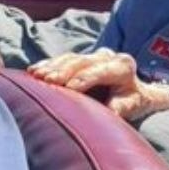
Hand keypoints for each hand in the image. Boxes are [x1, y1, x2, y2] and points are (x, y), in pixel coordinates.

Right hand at [27, 49, 168, 120]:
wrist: (135, 90)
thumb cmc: (133, 101)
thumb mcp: (132, 105)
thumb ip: (121, 107)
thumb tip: (110, 113)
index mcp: (123, 66)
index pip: (102, 71)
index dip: (86, 78)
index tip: (70, 87)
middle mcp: (108, 57)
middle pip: (82, 62)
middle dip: (63, 70)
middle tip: (47, 79)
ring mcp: (93, 55)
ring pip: (70, 58)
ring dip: (51, 67)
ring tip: (36, 75)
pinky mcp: (81, 58)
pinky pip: (62, 60)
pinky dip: (47, 65)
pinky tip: (33, 71)